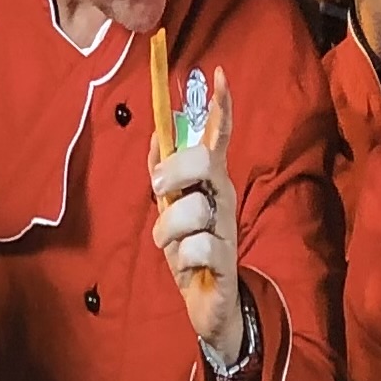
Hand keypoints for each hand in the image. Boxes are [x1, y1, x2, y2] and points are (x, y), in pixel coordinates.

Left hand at [150, 67, 246, 368]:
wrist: (210, 306)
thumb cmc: (191, 254)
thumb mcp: (171, 211)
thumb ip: (164, 176)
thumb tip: (153, 138)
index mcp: (211, 182)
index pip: (218, 137)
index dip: (220, 106)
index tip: (218, 74)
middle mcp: (224, 197)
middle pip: (202, 162)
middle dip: (172, 173)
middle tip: (158, 192)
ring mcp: (227, 227)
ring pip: (191, 209)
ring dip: (169, 233)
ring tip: (173, 248)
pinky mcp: (225, 259)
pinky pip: (196, 247)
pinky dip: (182, 261)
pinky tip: (190, 269)